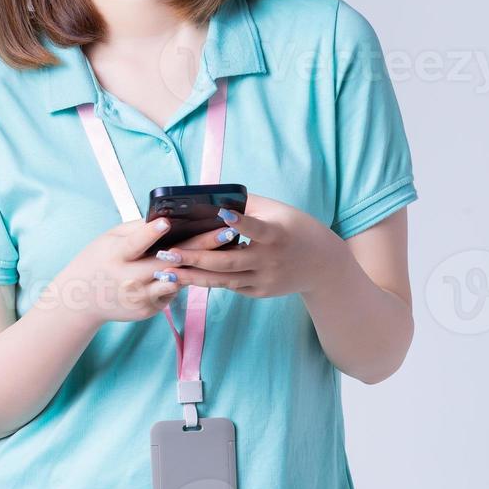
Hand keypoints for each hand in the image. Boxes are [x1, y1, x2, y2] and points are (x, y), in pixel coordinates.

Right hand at [45, 218, 235, 325]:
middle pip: (169, 262)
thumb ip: (137, 230)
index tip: (168, 222)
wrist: (82, 299)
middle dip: (200, 247)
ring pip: (178, 281)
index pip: (136, 244)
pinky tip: (203, 268)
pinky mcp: (149, 310)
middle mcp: (130, 278)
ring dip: (203, 265)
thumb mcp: (110, 240)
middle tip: (226, 233)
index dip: (151, 234)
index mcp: (117, 256)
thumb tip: (168, 218)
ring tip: (229, 249)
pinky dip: (185, 280)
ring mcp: (141, 297)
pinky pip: (173, 292)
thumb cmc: (100, 260)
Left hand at [158, 194, 352, 298]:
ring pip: (223, 280)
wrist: (322, 265)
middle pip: (228, 262)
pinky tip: (184, 277)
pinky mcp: (259, 292)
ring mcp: (264, 280)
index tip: (223, 215)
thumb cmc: (295, 228)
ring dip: (193, 276)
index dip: (241, 224)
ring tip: (165, 272)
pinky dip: (208, 282)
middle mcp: (270, 261)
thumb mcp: (277, 210)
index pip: (257, 229)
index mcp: (276, 235)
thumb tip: (211, 196)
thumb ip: (246, 204)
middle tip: (166, 254)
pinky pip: (230, 286)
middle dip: (194, 258)